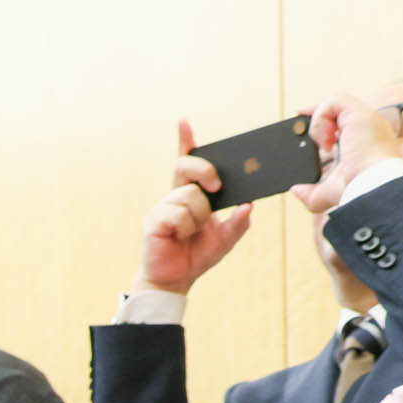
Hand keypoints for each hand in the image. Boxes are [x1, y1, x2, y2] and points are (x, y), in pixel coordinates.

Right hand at [136, 120, 253, 294]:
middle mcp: (174, 196)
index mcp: (190, 196)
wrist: (175, 280)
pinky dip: (186, 228)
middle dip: (205, 170)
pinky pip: (178, 214)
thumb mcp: (226, 239)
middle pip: (186, 166)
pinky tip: (179, 238)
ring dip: (198, 216)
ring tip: (191, 233)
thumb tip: (249, 206)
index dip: (185, 142)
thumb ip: (238, 222)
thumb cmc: (196, 256)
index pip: (187, 163)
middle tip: (216, 187)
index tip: (184, 123)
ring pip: (189, 195)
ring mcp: (162, 207)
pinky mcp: (154, 220)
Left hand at [297, 92, 402, 212]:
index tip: (301, 123)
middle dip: (316, 115)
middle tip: (298, 124)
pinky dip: (321, 118)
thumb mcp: (329, 192)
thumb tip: (295, 190)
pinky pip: (335, 101)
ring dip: (319, 122)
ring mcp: (366, 118)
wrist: (371, 187)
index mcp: (364, 141)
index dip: (322, 119)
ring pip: (335, 103)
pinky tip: (324, 139)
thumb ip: (311, 191)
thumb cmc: (358, 190)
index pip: (341, 121)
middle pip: (338, 109)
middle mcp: (367, 127)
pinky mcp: (360, 113)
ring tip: (322, 145)